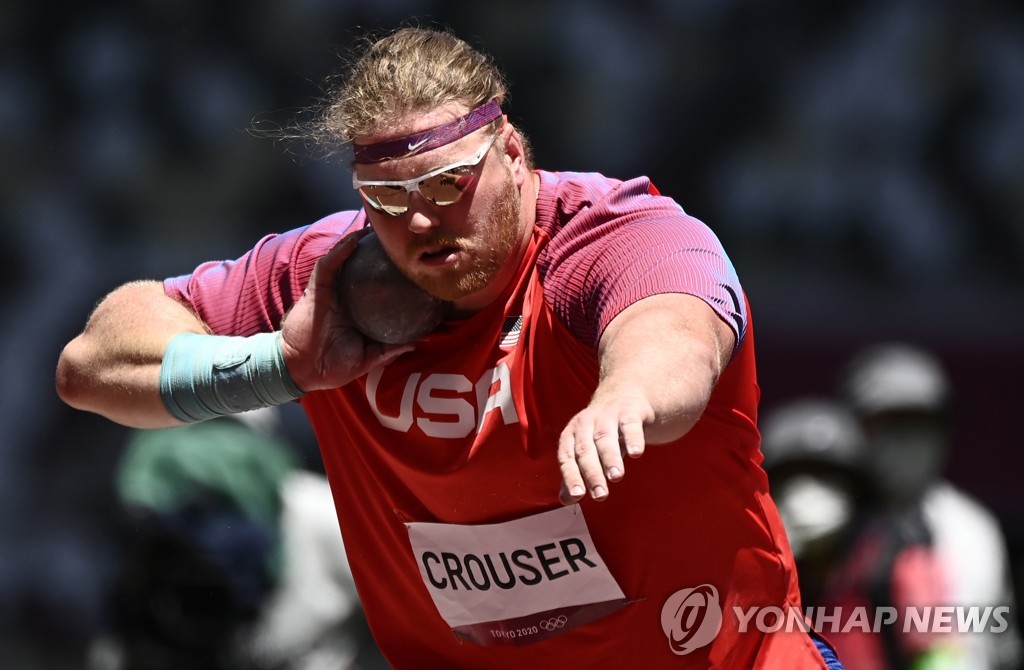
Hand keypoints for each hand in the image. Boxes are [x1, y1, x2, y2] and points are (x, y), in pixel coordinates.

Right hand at [280, 230, 413, 391]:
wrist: (303, 370)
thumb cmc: (333, 366)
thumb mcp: (368, 358)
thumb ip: (390, 349)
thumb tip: (418, 342)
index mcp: (358, 311)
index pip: (378, 287)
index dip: (392, 275)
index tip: (413, 265)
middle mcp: (346, 296)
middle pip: (364, 268)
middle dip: (377, 252)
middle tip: (398, 237)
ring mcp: (332, 291)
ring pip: (346, 259)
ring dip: (359, 241)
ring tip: (378, 227)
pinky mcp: (317, 288)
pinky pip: (329, 265)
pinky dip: (341, 250)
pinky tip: (355, 239)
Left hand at [556, 388, 654, 504]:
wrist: (625, 395)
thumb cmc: (602, 431)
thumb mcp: (588, 450)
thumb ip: (577, 474)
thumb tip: (566, 499)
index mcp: (572, 434)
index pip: (567, 457)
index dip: (571, 476)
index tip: (578, 495)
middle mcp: (586, 423)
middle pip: (585, 449)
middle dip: (592, 473)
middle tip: (600, 495)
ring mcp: (607, 415)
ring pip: (605, 437)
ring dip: (610, 458)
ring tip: (616, 477)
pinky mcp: (629, 410)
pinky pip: (629, 424)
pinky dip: (633, 438)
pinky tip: (636, 453)